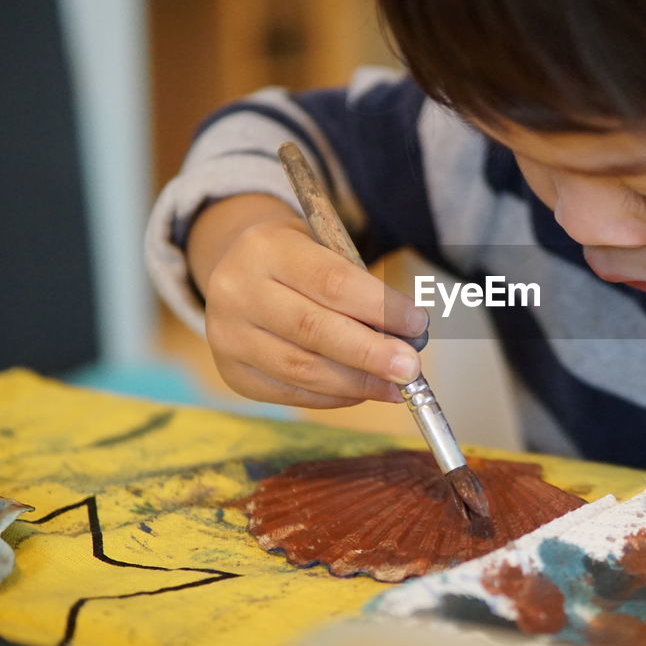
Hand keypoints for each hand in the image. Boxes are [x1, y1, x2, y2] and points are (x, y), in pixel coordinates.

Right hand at [190, 197, 428, 407]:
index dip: (379, 307)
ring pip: (301, 369)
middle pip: (314, 329)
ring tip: (396, 386)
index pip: (331, 282)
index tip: (417, 324)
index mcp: (266, 248)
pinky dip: (334, 397)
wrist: (238, 269)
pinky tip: (363, 392)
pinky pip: (290, 393)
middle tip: (411, 368)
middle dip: (370, 353)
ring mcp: (228, 336)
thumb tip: (406, 339)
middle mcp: (237, 291)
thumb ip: (360, 288)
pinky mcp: (232, 372)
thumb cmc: (297, 259)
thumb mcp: (324, 248)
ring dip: (358, 383)